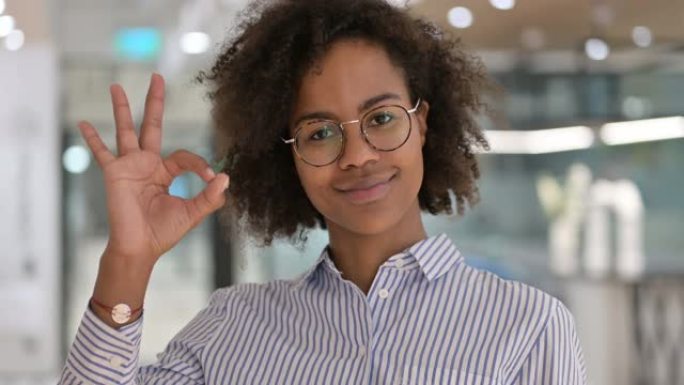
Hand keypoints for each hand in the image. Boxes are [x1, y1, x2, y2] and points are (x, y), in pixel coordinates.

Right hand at [79, 73, 228, 268]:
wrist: (140, 248)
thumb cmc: (164, 232)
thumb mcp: (193, 213)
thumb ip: (210, 197)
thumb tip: (226, 177)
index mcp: (166, 172)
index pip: (185, 156)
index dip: (200, 164)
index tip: (210, 178)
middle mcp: (147, 164)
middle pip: (152, 125)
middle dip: (155, 102)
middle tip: (158, 76)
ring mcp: (129, 166)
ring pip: (125, 130)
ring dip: (121, 108)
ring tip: (116, 86)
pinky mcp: (114, 173)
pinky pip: (102, 153)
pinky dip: (92, 138)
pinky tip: (83, 123)